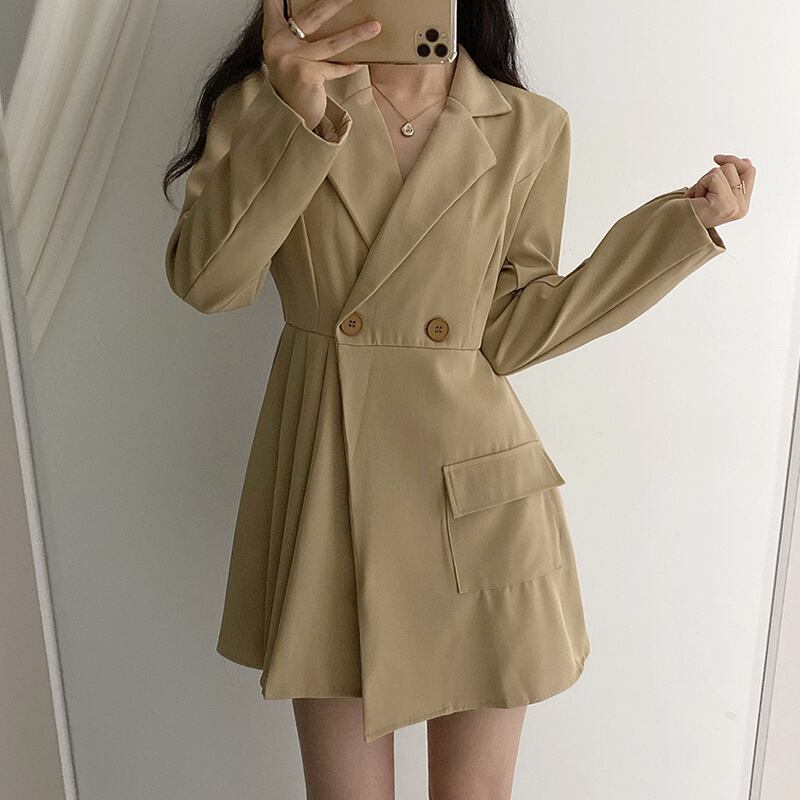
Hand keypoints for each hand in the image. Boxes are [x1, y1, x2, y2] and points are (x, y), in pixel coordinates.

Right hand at [262, 0, 381, 130]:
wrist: (291, 117)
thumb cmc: (294, 85)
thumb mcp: (292, 57)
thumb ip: (299, 37)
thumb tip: (327, 16)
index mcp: (274, 36)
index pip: (275, 8)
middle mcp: (279, 45)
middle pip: (313, 16)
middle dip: (336, 3)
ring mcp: (292, 59)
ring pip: (331, 43)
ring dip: (356, 34)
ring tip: (375, 27)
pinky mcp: (306, 75)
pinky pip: (336, 68)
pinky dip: (350, 66)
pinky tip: (363, 61)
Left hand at [684, 154, 755, 228]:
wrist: (673, 226)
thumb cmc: (689, 209)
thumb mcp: (714, 190)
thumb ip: (730, 178)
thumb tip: (746, 161)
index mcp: (742, 205)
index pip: (749, 171)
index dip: (734, 160)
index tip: (717, 158)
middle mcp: (741, 207)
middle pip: (733, 168)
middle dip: (711, 175)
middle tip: (701, 194)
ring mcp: (734, 207)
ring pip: (722, 170)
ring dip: (703, 181)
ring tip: (697, 199)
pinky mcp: (724, 205)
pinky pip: (713, 178)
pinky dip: (699, 185)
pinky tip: (695, 200)